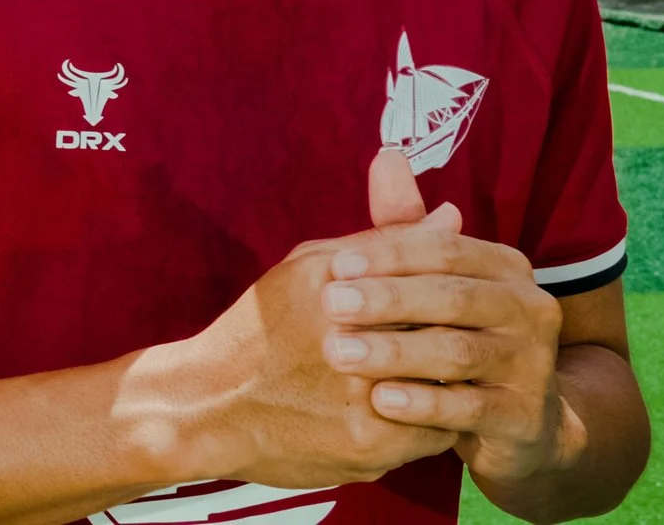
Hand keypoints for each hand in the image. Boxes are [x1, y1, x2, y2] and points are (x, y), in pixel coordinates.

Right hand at [171, 222, 457, 487]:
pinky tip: (406, 410)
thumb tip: (451, 215)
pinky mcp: (369, 447)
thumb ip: (384, 240)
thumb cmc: (262, 332)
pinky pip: (433, 433)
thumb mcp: (308, 266)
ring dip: (448, 382)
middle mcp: (350, 341)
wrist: (208, 408)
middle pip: (448, 334)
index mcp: (337, 287)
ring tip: (428, 377)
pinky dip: (430, 421)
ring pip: (450, 388)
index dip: (453, 292)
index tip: (451, 301)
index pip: (436, 278)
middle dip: (455, 340)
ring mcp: (363, 399)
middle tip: (449, 342)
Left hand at [322, 149, 572, 486]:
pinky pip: (470, 409)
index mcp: (507, 267)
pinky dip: (424, 404)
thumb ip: (407, 226)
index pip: (445, 249)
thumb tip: (387, 154)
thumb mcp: (435, 282)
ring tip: (339, 352)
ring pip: (459, 352)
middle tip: (328, 304)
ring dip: (394, 351)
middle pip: (452, 297)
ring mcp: (534, 364)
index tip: (334, 265)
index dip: (390, 254)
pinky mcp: (525, 416)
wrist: (518, 418)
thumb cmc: (458, 333)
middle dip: (386, 299)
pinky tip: (380, 401)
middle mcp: (531, 308)